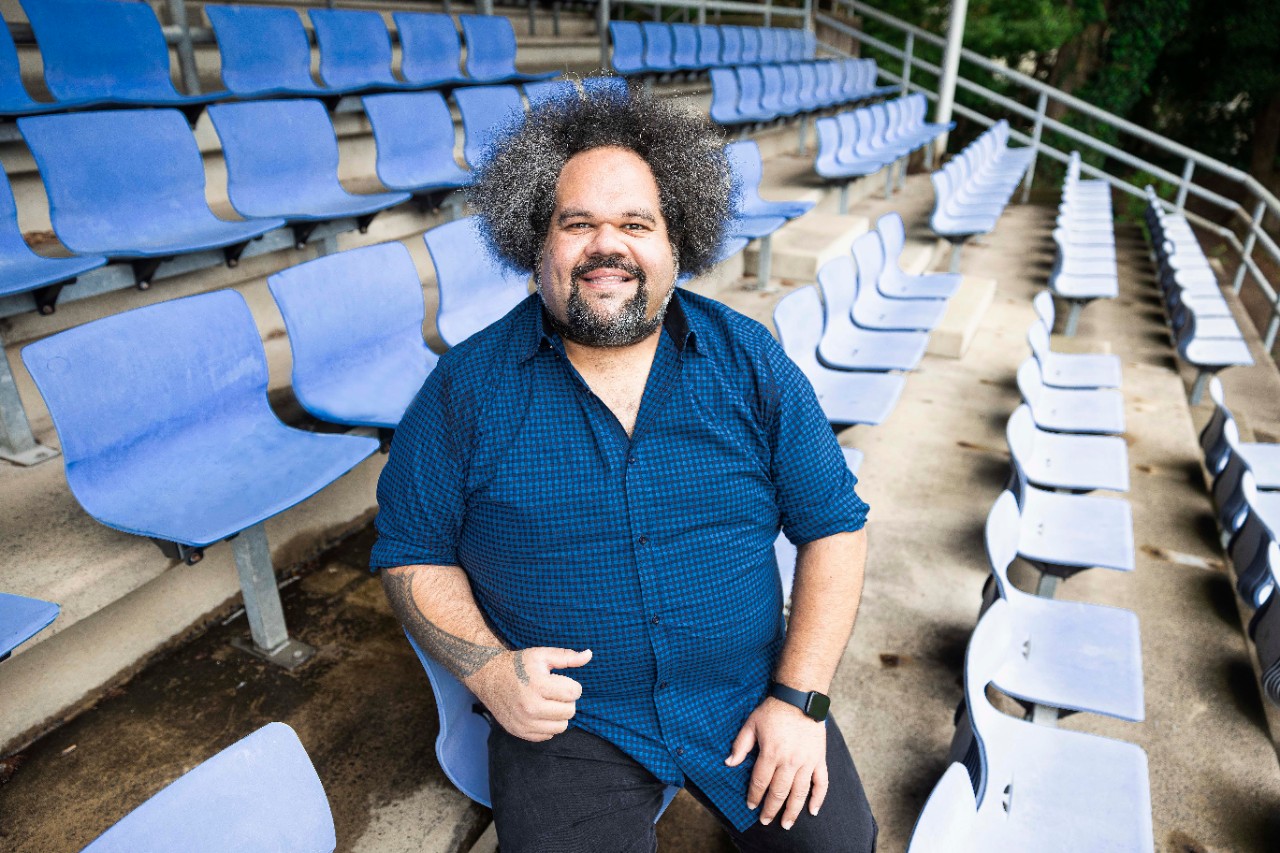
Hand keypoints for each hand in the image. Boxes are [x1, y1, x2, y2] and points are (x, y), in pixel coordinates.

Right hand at [466, 646, 590, 741]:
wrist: (489, 676)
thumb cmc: (519, 664)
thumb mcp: (542, 655)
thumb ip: (568, 657)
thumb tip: (589, 655)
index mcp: (538, 685)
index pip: (574, 692)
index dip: (572, 685)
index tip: (560, 680)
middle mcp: (530, 707)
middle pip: (570, 711)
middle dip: (566, 700)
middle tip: (553, 691)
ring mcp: (524, 722)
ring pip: (561, 726)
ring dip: (558, 714)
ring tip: (547, 702)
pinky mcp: (519, 732)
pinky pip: (547, 736)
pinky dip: (547, 725)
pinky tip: (538, 712)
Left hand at [725, 697, 827, 829]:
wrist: (800, 698)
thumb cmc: (773, 710)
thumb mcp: (751, 724)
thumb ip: (740, 745)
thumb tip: (729, 763)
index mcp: (771, 753)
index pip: (760, 782)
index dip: (755, 796)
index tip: (751, 806)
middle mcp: (789, 761)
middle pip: (779, 792)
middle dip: (771, 809)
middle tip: (766, 821)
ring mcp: (807, 762)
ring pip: (799, 793)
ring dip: (792, 811)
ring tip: (787, 824)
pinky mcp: (819, 759)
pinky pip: (821, 783)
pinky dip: (818, 799)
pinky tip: (813, 811)